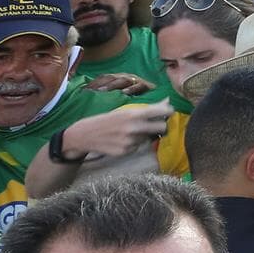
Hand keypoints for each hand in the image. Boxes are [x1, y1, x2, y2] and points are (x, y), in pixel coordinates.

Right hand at [60, 103, 175, 161]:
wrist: (85, 135)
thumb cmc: (107, 120)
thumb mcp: (125, 110)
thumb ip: (148, 108)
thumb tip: (168, 101)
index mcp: (133, 114)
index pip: (161, 112)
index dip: (168, 112)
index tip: (168, 112)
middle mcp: (133, 128)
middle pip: (162, 127)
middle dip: (162, 126)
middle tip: (156, 125)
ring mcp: (130, 141)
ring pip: (150, 138)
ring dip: (145, 135)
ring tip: (131, 132)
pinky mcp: (126, 151)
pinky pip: (139, 146)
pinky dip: (135, 144)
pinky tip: (123, 140)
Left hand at [79, 73, 154, 96]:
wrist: (160, 95)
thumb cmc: (138, 99)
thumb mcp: (121, 95)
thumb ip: (110, 95)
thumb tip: (91, 97)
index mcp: (118, 77)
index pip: (102, 78)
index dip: (92, 83)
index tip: (82, 91)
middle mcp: (126, 77)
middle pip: (110, 77)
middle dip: (99, 84)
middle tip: (88, 92)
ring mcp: (136, 80)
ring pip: (122, 80)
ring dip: (111, 86)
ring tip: (102, 91)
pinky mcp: (147, 85)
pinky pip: (138, 86)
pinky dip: (131, 89)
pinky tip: (124, 93)